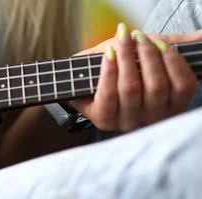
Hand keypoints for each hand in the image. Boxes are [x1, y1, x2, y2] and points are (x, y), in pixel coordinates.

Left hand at [71, 24, 198, 131]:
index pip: (184, 86)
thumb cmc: (123, 64)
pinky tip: (109, 53)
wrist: (87, 72)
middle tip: (138, 36)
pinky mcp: (103, 120)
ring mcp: (127, 122)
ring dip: (127, 57)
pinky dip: (109, 70)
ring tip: (123, 39)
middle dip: (147, 55)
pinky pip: (108, 94)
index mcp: (171, 106)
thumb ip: (176, 48)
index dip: (174, 61)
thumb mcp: (151, 54)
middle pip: (156, 86)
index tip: (160, 43)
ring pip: (131, 88)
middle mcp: (152, 118)